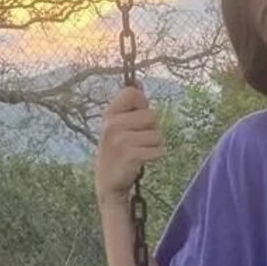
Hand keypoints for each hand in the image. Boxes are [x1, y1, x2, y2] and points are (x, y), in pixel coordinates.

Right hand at [95, 85, 164, 203]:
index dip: (142, 104)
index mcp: (109, 114)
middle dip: (151, 129)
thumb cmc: (117, 151)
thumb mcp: (117, 126)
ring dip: (154, 145)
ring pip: (157, 134)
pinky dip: (155, 156)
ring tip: (140, 151)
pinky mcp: (130, 154)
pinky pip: (158, 150)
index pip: (133, 93)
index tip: (137, 118)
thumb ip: (128, 106)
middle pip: (151, 115)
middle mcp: (112, 124)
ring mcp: (120, 140)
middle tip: (137, 141)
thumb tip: (138, 82)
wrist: (108, 183)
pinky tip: (142, 161)